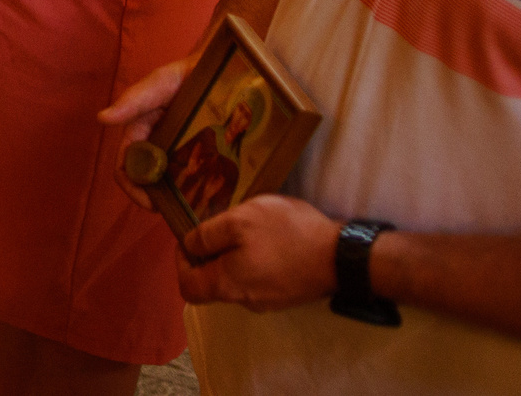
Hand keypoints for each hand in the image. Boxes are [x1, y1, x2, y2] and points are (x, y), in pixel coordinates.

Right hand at [100, 52, 198, 204]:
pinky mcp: (203, 154)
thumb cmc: (184, 73)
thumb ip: (133, 101)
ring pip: (173, 182)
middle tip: (176, 210)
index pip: (127, 168)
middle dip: (157, 198)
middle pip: (149, 181)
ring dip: (178, 196)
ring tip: (194, 207)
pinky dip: (199, 188)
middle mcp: (158, 145)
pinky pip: (197, 177)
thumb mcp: (159, 84)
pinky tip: (211, 196)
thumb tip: (102, 118)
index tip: (150, 203)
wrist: (221, 69)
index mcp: (141, 133)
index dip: (133, 188)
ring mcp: (181, 152)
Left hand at [177, 196, 342, 308]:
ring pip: (236, 280)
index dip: (180, 263)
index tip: (189, 238)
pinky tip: (270, 241)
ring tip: (249, 230)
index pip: (188, 288)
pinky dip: (255, 262)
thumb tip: (188, 246)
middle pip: (212, 283)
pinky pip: (258, 280)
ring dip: (234, 257)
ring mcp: (268, 301)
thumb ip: (208, 235)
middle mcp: (244, 301)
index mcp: (227, 285)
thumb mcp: (240, 220)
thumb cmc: (286, 234)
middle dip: (210, 256)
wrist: (341, 257)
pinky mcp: (286, 295)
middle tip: (222, 227)